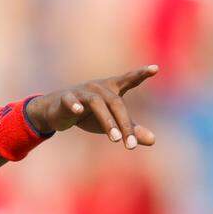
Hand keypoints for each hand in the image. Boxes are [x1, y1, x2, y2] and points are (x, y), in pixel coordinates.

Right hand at [24, 65, 158, 149]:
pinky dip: (74, 104)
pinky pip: (71, 100)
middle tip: (130, 145)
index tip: (155, 69)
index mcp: (112, 89)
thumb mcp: (111, 123)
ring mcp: (82, 91)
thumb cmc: (88, 114)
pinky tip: (78, 111)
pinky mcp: (66, 98)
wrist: (57, 111)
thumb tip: (153, 141)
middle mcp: (99, 87)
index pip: (128, 79)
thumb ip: (131, 129)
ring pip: (97, 103)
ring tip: (114, 138)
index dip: (140, 74)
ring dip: (107, 121)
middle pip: (116, 102)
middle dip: (124, 124)